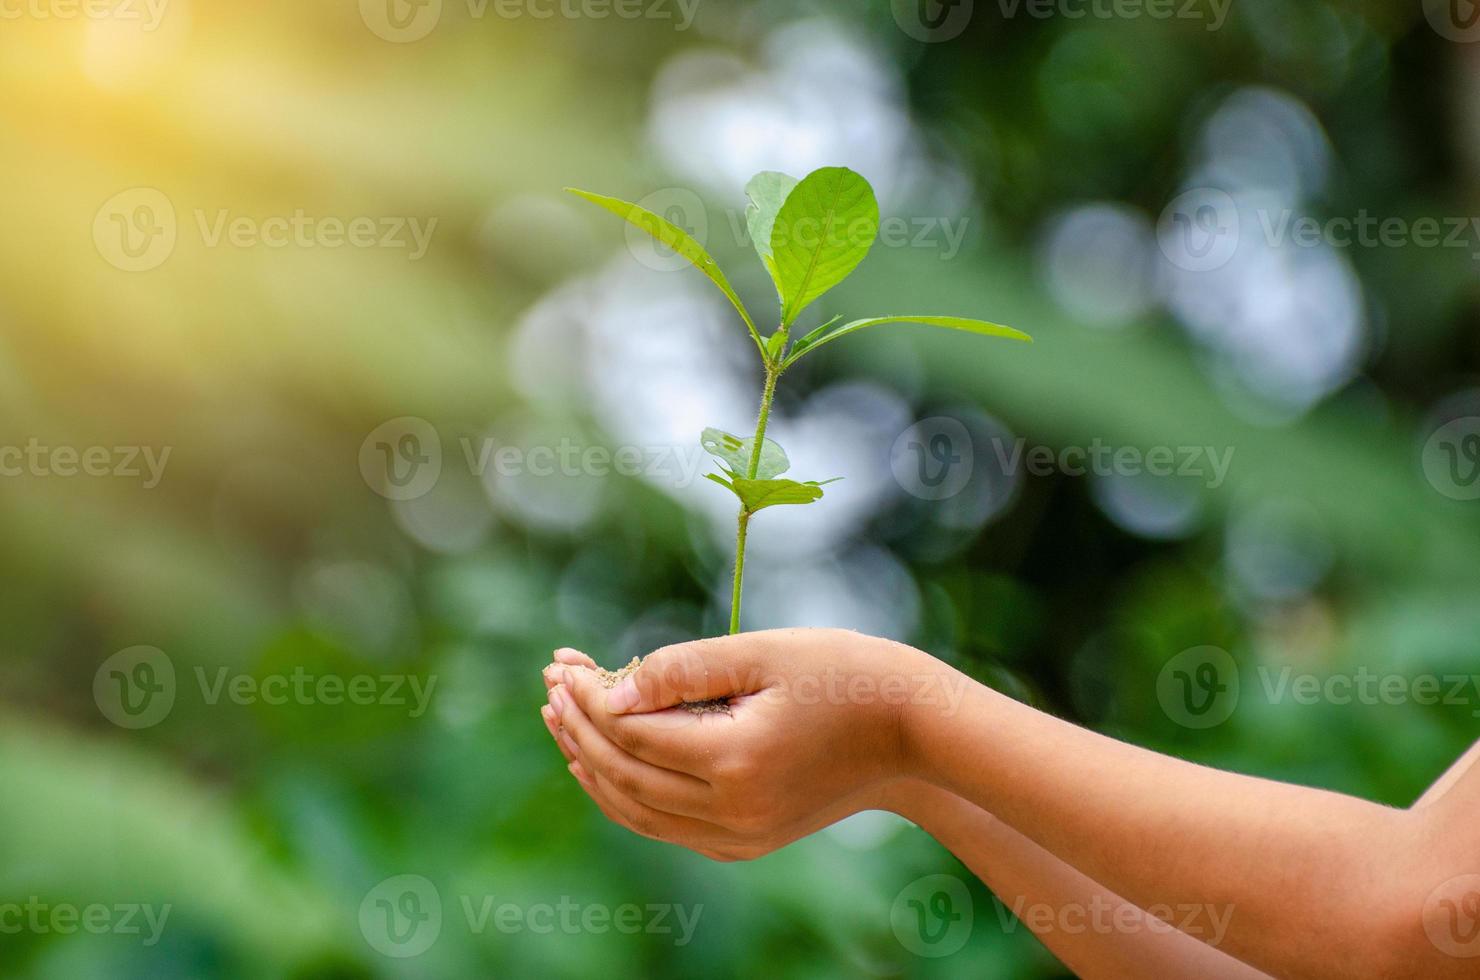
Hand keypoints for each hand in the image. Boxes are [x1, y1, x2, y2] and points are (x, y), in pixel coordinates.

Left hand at [539, 628, 948, 859]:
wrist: (911, 732)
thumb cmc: (844, 674)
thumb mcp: (764, 652)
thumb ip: (682, 668)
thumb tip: (608, 691)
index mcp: (736, 759)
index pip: (631, 730)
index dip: (587, 695)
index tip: (561, 660)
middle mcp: (733, 811)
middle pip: (623, 773)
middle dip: (578, 727)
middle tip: (550, 683)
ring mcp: (739, 836)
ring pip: (635, 811)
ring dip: (591, 765)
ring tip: (560, 719)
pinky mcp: (746, 843)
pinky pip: (664, 826)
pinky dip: (626, 795)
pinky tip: (604, 761)